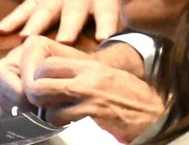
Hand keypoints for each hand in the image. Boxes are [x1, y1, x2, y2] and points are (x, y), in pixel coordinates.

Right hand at [0, 0, 119, 42]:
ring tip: (27, 38)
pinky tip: (2, 29)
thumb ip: (120, 20)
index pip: (107, 8)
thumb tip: (134, 49)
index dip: (106, 22)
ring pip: (45, 9)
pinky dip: (13, 18)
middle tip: (64, 41)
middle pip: (73, 10)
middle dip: (68, 25)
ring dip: (36, 23)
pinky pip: (24, 7)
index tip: (105, 37)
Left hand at [0, 36, 163, 142]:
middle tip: (41, 103)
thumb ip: (83, 75)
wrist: (154, 115)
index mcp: (92, 66)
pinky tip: (70, 123)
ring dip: (46, 111)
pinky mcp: (91, 112)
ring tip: (58, 114)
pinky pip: (57, 118)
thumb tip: (56, 80)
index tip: (40, 86)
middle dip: (34, 94)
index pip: (48, 63)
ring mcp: (89, 94)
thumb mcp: (108, 78)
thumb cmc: (133, 99)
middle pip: (39, 81)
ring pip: (43, 101)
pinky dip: (58, 123)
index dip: (37, 77)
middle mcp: (88, 77)